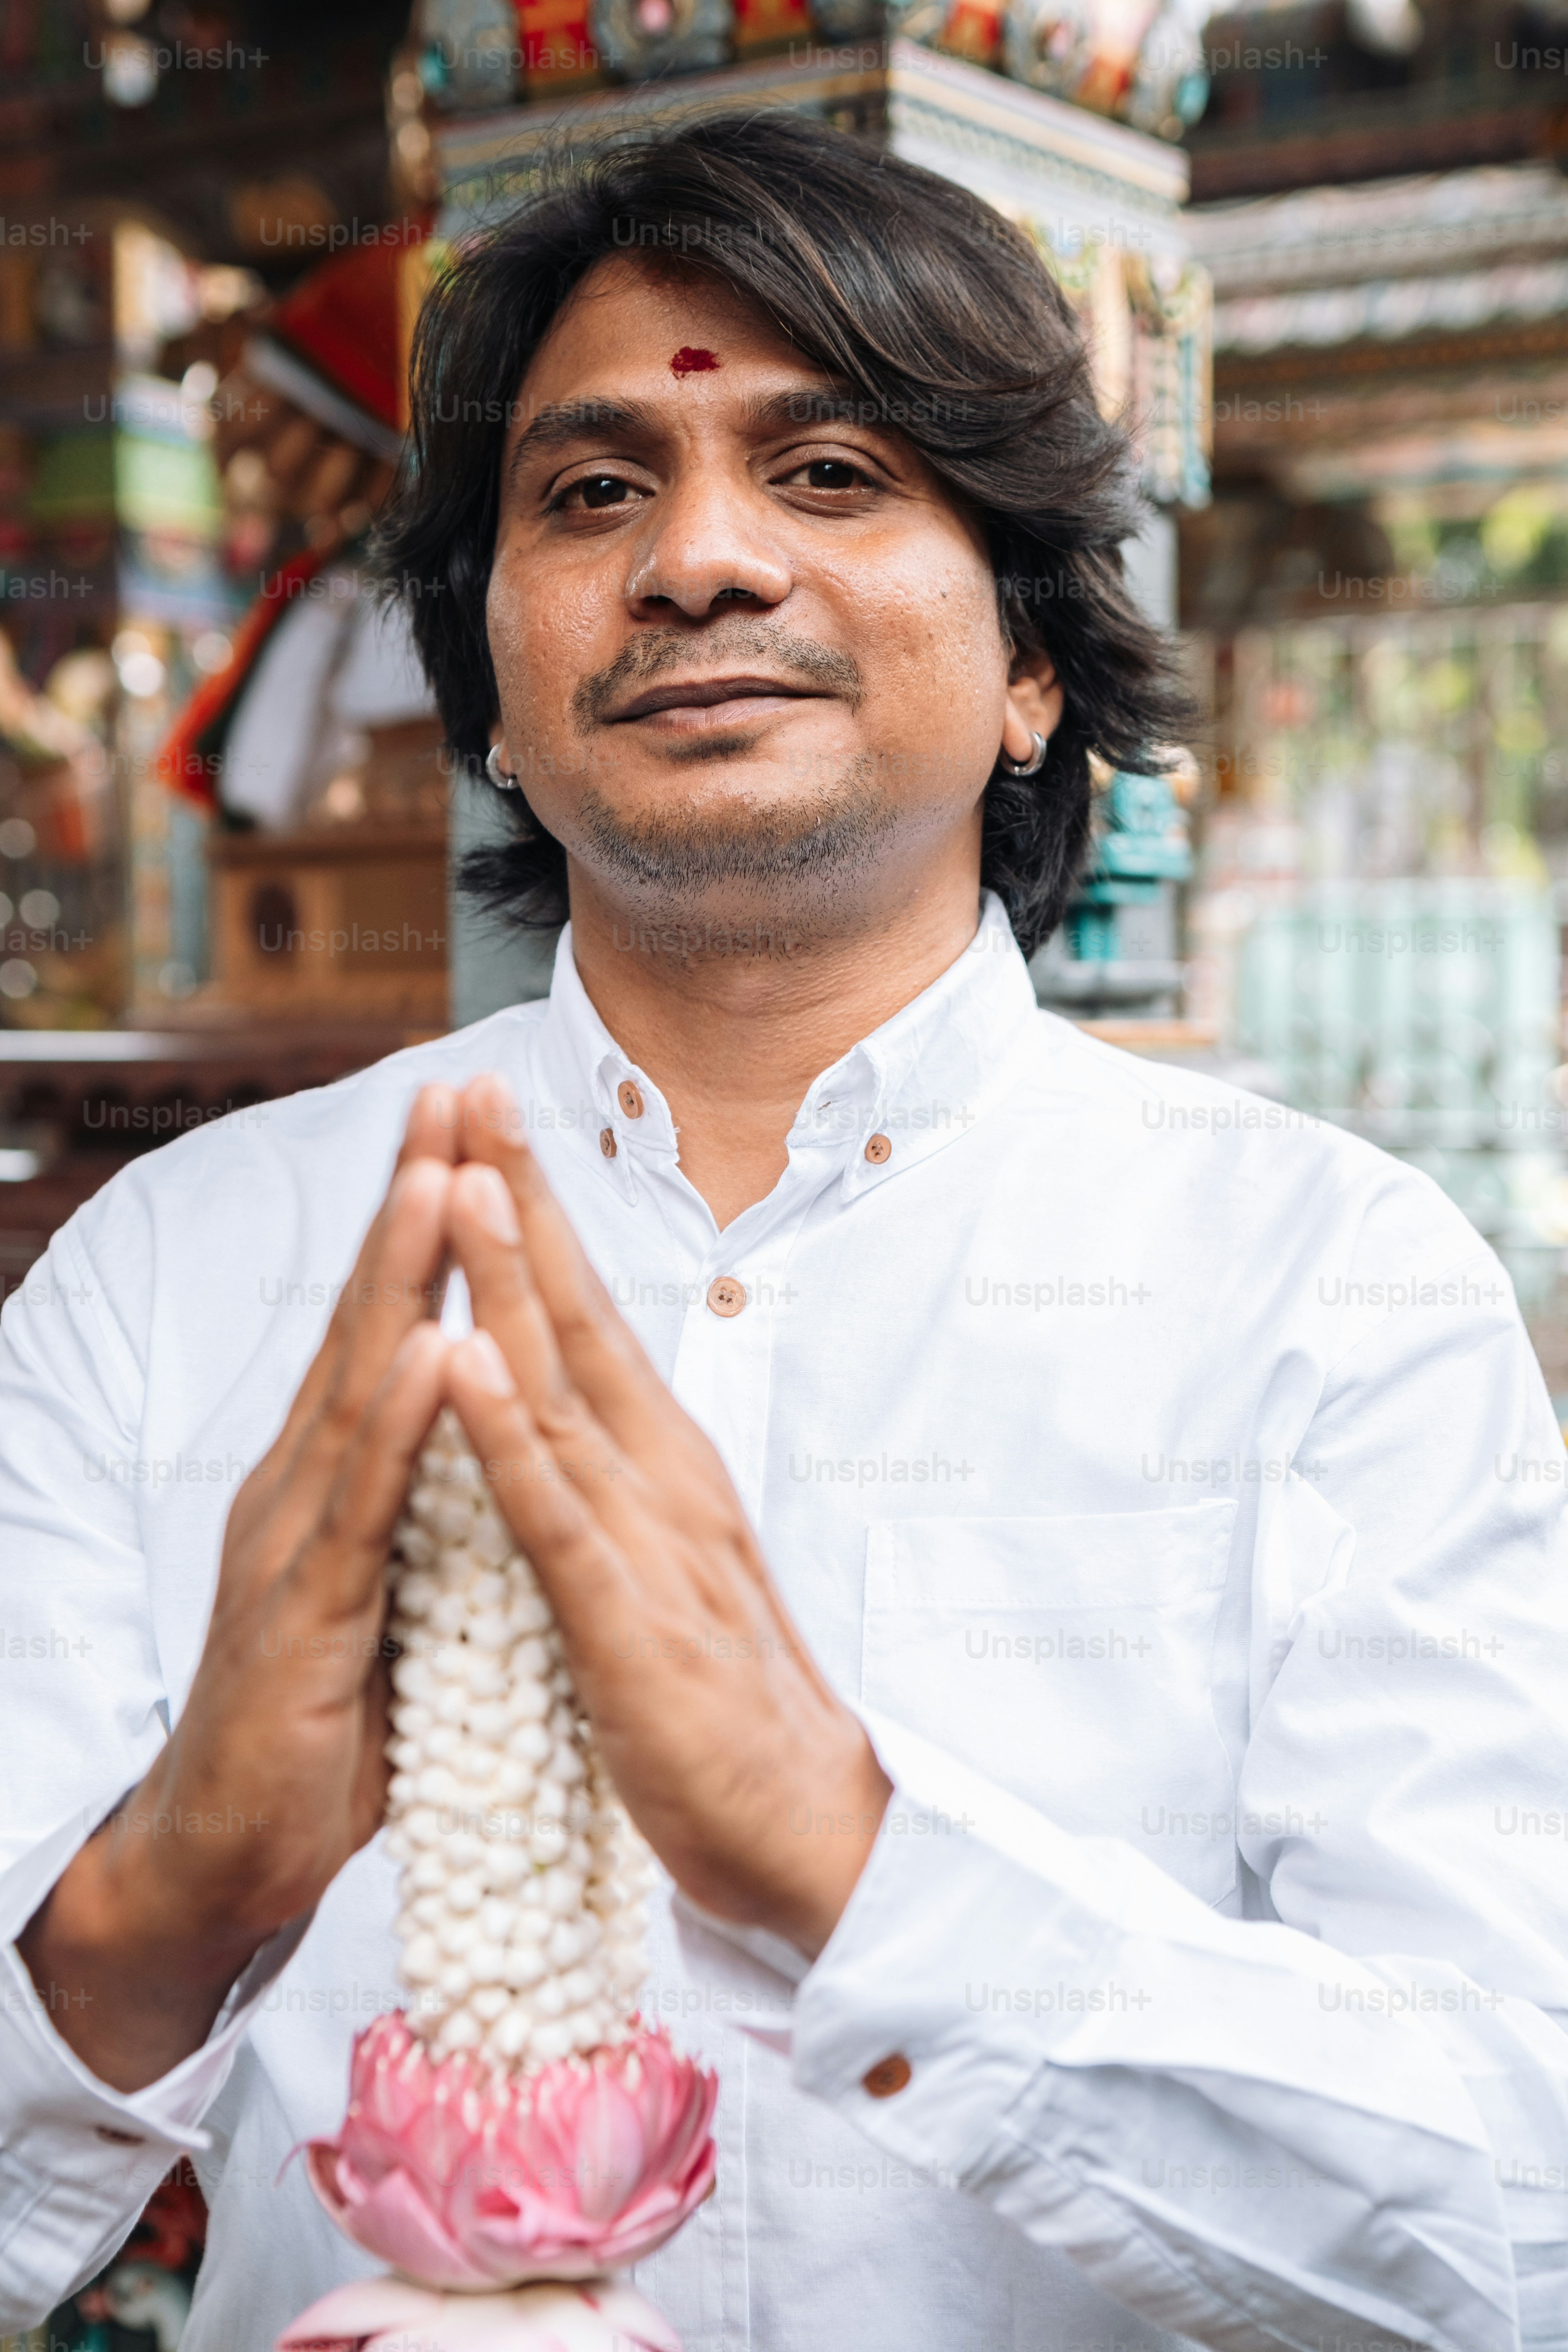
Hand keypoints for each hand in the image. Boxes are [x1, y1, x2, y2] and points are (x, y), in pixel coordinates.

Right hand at [17, 1089, 459, 2089]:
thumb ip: (411, 1504)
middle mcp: (303, 1481)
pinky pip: (362, 1507)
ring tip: (448, 1178)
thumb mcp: (381, 1583)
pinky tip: (434, 1355)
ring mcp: (297, 1540)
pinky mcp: (306, 1615)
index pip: (388, 1323)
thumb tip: (463, 1436)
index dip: (427, 1224)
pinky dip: (399, 1427)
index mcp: (332, 1473)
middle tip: (452, 1092)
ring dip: (404, 1279)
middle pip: (367, 1318)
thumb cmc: (319, 1713)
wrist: (225, 1848)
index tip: (471, 1126)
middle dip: (413, 1201)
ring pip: (359, 1386)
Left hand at [442, 1075, 890, 1958]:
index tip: (483, 1126)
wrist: (812, 1834)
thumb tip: (577, 1413)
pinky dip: (507, 1436)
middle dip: (518, 1201)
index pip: (588, 1321)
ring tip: (457, 1180)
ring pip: (564, 1391)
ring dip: (508, 1281)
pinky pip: (555, 1517)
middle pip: (579, 1318)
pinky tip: (466, 1364)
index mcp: (663, 1468)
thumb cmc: (725, 1706)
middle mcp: (664, 1479)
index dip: (534, 1220)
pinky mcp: (632, 1625)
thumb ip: (622, 1486)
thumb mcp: (666, 1567)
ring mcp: (653, 1545)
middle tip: (471, 1091)